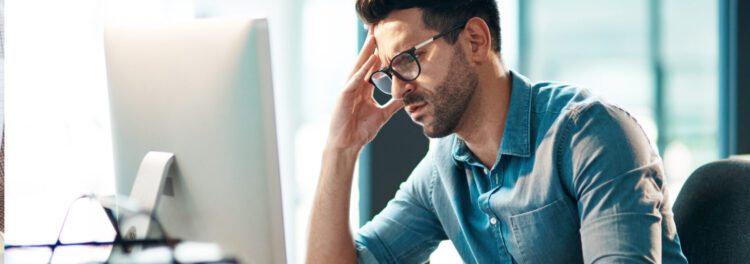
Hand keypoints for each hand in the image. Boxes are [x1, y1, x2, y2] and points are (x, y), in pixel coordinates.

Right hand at [326, 26, 402, 150]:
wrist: (347, 144)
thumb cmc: (360, 130)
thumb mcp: (382, 115)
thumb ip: (394, 105)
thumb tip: (408, 97)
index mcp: (363, 90)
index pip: (371, 68)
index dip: (378, 54)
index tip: (385, 41)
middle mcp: (355, 87)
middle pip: (363, 63)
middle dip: (370, 46)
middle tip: (376, 29)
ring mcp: (348, 90)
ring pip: (358, 67)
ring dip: (366, 52)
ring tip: (373, 38)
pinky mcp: (344, 96)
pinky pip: (354, 80)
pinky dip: (363, 69)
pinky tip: (371, 59)